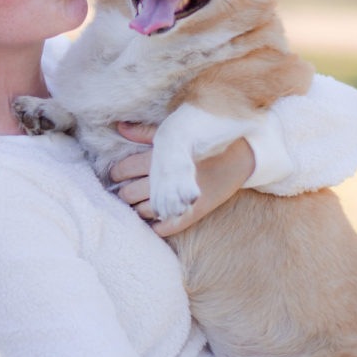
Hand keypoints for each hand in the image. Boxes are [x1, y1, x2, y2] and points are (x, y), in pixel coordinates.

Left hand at [110, 122, 255, 235]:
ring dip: (137, 209)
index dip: (115, 173)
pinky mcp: (192, 213)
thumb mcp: (173, 132)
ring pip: (142, 212)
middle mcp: (164, 181)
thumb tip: (121, 127)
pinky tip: (155, 220)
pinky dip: (155, 226)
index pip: (123, 170)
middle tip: (126, 190)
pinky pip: (164, 228)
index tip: (116, 174)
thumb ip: (144, 133)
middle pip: (128, 193)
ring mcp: (179, 199)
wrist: (241, 154)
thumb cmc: (205, 139)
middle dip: (124, 192)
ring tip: (139, 203)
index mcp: (158, 159)